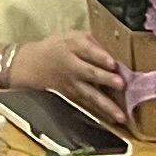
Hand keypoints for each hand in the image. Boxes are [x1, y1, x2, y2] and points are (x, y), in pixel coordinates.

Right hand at [11, 29, 126, 115]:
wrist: (34, 65)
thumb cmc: (60, 47)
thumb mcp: (73, 37)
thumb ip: (94, 42)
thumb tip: (118, 51)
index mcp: (72, 46)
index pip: (86, 50)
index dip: (99, 56)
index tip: (113, 63)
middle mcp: (72, 65)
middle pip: (89, 72)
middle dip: (105, 78)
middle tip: (120, 84)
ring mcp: (72, 84)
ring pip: (90, 94)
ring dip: (106, 104)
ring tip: (120, 115)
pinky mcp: (73, 96)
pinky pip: (88, 105)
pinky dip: (100, 113)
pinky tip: (113, 119)